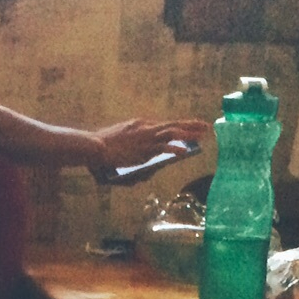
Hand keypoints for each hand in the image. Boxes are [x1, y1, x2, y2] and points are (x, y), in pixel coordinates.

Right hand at [87, 117, 210, 181]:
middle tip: (204, 126)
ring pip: (173, 132)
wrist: (94, 148)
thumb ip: (137, 165)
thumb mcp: (122, 157)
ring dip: (189, 134)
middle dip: (190, 125)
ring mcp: (146, 136)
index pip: (162, 125)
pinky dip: (176, 149)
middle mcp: (145, 127)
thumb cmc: (102, 154)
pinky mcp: (145, 147)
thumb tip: (151, 173)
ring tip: (203, 135)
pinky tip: (185, 153)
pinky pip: (165, 147)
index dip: (177, 127)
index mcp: (139, 125)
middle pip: (173, 124)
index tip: (188, 128)